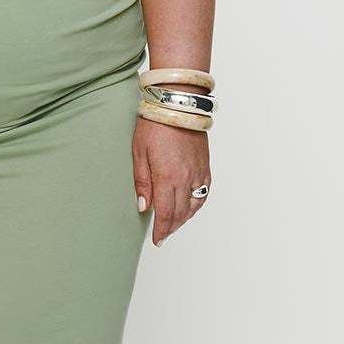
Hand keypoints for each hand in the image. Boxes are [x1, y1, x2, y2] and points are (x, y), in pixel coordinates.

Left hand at [132, 118, 209, 246]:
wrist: (178, 103)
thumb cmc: (155, 124)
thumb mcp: (139, 153)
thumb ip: (142, 182)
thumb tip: (144, 206)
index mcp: (168, 177)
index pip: (166, 213)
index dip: (162, 230)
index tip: (157, 240)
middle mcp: (186, 178)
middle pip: (181, 213)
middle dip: (171, 227)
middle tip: (163, 235)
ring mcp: (198, 172)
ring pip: (194, 205)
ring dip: (184, 218)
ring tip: (174, 224)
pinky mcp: (205, 165)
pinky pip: (204, 192)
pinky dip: (197, 204)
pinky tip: (190, 207)